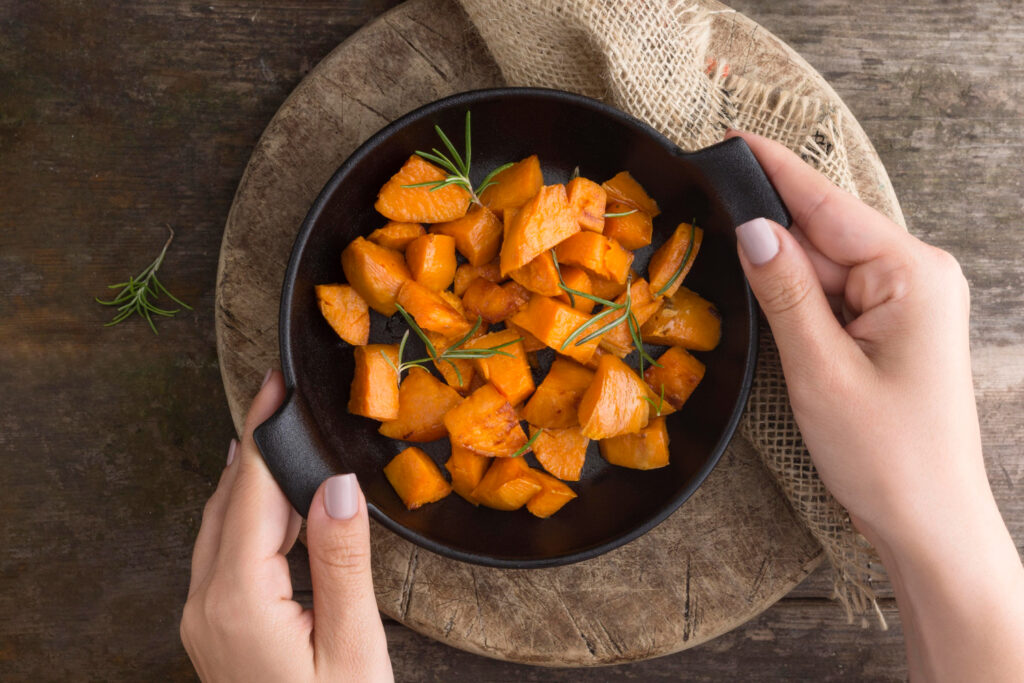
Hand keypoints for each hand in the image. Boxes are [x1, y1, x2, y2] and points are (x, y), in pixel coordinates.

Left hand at [181, 370, 393, 681]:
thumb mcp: (353, 648)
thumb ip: (342, 563)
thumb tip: (338, 486)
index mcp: (239, 600)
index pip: (252, 492)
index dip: (266, 432)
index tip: (277, 384)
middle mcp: (206, 604)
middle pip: (229, 500)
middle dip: (255, 443)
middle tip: (280, 394)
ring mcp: (204, 618)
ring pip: (221, 524)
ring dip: (251, 476)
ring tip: (281, 434)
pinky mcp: (216, 628)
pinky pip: (225, 551)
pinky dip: (250, 514)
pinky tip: (275, 502)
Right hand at [729, 130, 1023, 680]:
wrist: (930, 523)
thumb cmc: (886, 454)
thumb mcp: (820, 368)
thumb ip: (785, 290)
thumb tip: (752, 226)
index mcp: (912, 273)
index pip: (828, 206)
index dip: (775, 171)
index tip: (731, 138)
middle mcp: (918, 276)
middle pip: (825, 237)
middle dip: (770, 238)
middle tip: (710, 227)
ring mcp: (909, 303)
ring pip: (826, 270)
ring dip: (785, 280)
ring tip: (740, 290)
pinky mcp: (895, 328)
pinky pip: (837, 298)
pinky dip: (802, 304)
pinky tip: (776, 318)